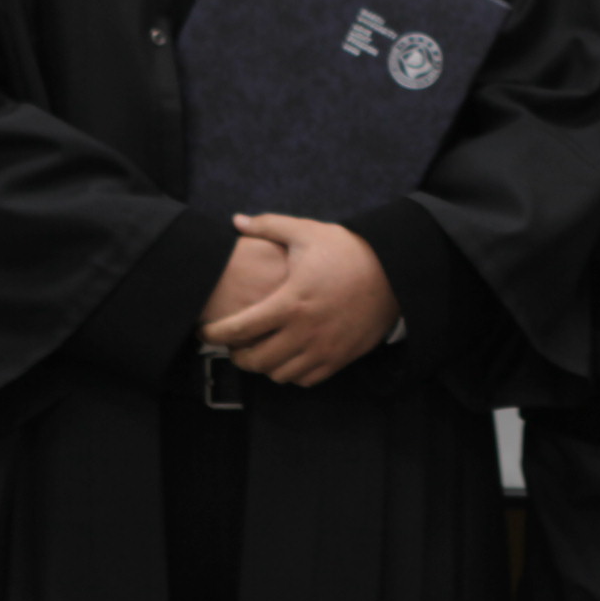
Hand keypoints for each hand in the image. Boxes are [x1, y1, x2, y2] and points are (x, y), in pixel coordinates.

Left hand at [198, 213, 399, 386]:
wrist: (394, 273)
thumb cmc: (347, 251)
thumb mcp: (306, 232)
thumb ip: (267, 227)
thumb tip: (235, 221)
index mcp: (290, 302)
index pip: (239, 330)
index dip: (215, 334)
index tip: (205, 331)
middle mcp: (304, 332)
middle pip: (255, 361)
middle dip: (237, 355)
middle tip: (234, 343)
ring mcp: (323, 349)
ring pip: (279, 374)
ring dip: (264, 365)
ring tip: (261, 348)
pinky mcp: (339, 359)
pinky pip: (305, 379)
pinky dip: (291, 372)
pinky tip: (288, 355)